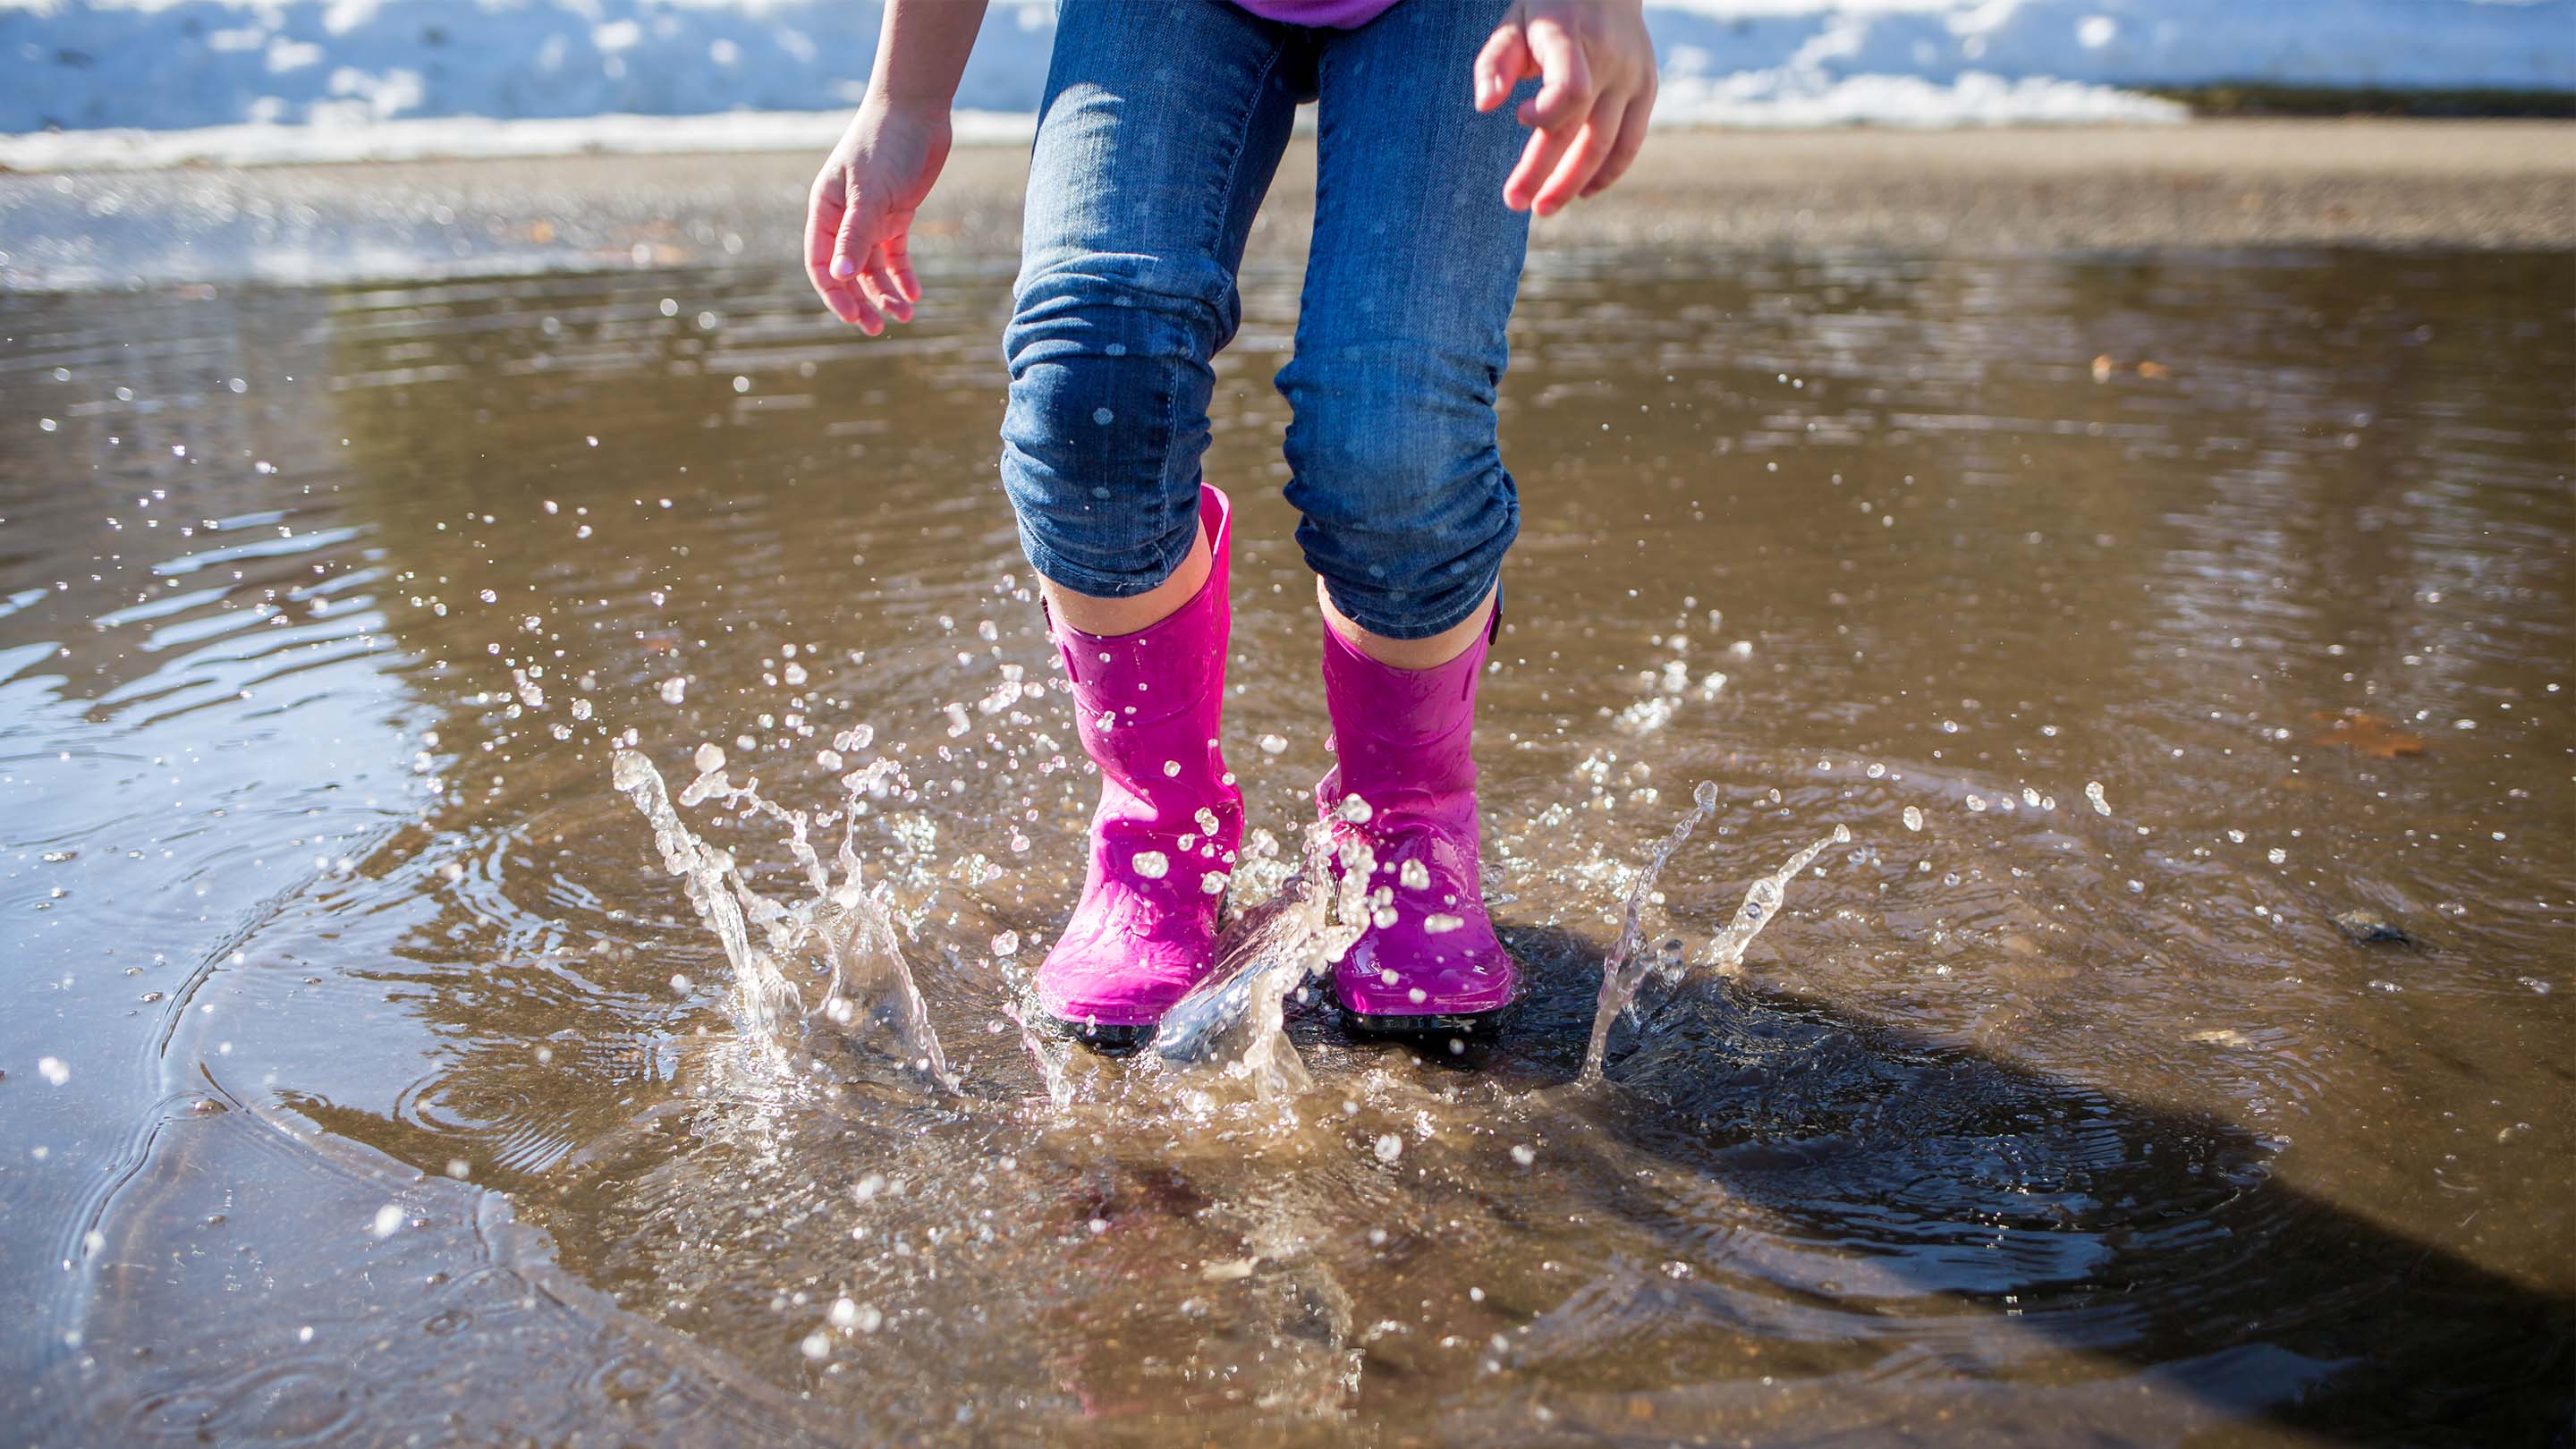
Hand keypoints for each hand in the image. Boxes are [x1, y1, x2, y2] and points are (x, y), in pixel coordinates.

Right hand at [804, 99, 951, 332]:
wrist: (917, 111)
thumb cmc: (886, 145)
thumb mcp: (870, 194)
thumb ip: (855, 235)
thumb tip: (840, 276)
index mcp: (825, 211)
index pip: (821, 264)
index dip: (835, 294)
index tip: (854, 318)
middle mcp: (844, 218)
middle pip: (848, 271)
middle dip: (862, 301)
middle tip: (878, 329)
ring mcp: (871, 217)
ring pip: (874, 267)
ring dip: (886, 292)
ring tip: (906, 315)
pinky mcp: (897, 213)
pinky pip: (896, 254)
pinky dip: (904, 275)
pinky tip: (915, 293)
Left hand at [1472, 0, 1657, 215]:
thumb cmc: (1547, 8)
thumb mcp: (1513, 21)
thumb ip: (1495, 61)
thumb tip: (1485, 105)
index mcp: (1571, 36)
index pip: (1571, 88)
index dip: (1545, 114)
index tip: (1518, 116)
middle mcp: (1609, 59)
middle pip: (1581, 131)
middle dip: (1545, 173)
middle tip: (1516, 201)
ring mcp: (1633, 77)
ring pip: (1607, 145)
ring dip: (1574, 183)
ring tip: (1544, 206)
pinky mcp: (1647, 89)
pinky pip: (1631, 142)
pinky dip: (1608, 172)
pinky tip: (1583, 190)